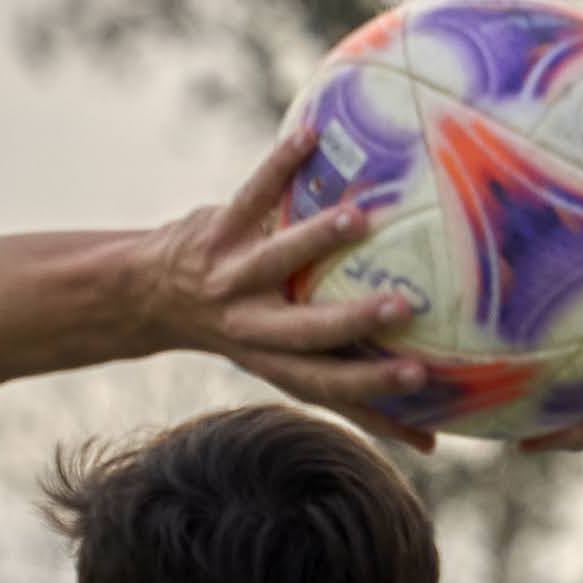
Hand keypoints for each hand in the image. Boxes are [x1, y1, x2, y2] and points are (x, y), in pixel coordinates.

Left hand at [136, 121, 437, 443]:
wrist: (148, 294)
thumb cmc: (247, 330)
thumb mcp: (289, 368)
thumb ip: (355, 398)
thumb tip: (434, 447)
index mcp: (276, 362)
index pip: (329, 385)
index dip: (372, 390)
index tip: (423, 380)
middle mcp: (252, 326)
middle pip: (304, 332)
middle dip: (351, 321)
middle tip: (404, 307)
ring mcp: (232, 276)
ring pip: (277, 258)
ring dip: (317, 240)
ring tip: (360, 219)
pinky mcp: (215, 231)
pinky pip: (251, 194)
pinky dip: (280, 165)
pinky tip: (311, 135)